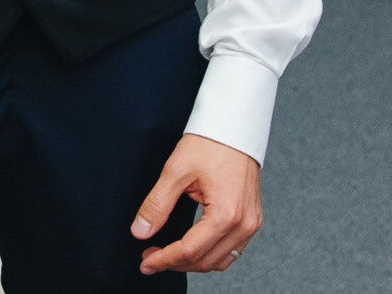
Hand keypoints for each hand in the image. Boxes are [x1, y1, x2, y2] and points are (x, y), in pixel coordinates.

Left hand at [132, 133, 262, 273]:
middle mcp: (244, 224)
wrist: (234, 127)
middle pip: (207, 260)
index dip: (165, 259)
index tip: (145, 262)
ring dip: (193, 263)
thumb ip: (157, 204)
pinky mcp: (251, 219)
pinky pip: (231, 249)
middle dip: (176, 264)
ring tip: (166, 256)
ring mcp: (251, 223)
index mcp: (227, 214)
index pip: (191, 250)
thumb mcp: (175, 171)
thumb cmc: (208, 143)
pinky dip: (209, 254)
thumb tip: (140, 232)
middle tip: (149, 259)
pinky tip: (190, 249)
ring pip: (221, 260)